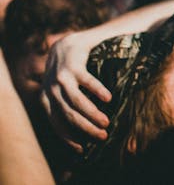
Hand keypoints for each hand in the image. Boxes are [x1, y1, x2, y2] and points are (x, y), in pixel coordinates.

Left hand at [40, 32, 111, 150]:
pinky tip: (107, 98)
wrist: (67, 43)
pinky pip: (86, 81)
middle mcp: (51, 90)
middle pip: (68, 115)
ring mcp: (61, 78)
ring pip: (76, 101)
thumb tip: (84, 128)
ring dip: (92, 113)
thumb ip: (67, 106)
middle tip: (103, 135)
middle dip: (86, 128)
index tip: (83, 149)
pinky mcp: (73, 66)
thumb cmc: (68, 72)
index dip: (68, 138)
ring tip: (106, 121)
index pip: (56, 124)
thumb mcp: (61, 90)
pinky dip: (97, 91)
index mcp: (46, 99)